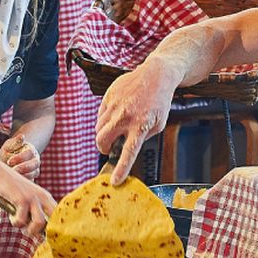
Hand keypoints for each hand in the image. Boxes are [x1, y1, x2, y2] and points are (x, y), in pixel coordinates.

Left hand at [0, 134, 40, 179]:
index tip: (9, 161)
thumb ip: (15, 142)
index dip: (20, 157)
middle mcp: (35, 160)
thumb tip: (21, 137)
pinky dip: (24, 183)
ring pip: (34, 173)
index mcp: (31, 150)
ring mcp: (35, 170)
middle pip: (35, 164)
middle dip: (24, 167)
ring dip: (25, 176)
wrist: (11, 159)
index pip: (29, 153)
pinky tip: (15, 183)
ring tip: (14, 177)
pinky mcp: (32, 178)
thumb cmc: (10, 151)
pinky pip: (31, 182)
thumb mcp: (10, 145)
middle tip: (13, 170)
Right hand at [0, 165, 56, 237]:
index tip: (45, 235)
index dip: (55, 228)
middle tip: (32, 233)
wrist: (0, 174)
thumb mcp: (28, 200)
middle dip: (45, 232)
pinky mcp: (22, 200)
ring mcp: (33, 198)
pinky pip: (22, 220)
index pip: (59, 215)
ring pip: (40, 223)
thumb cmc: (13, 191)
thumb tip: (39, 235)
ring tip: (22, 226)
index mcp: (47, 198)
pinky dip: (16, 223)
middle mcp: (43, 197)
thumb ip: (35, 213)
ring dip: (29, 230)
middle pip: (54, 221)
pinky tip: (12, 218)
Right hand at [94, 63, 176, 183]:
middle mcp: (125, 117)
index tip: (114, 181)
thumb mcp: (158, 124)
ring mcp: (115, 106)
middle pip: (102, 140)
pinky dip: (104, 120)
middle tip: (108, 149)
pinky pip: (100, 115)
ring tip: (115, 129)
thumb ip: (141, 137)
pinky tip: (115, 115)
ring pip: (98, 128)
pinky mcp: (108, 97)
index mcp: (140, 126)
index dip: (121, 169)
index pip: (128, 153)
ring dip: (103, 134)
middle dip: (103, 148)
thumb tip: (125, 146)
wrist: (156, 75)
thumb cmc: (159, 102)